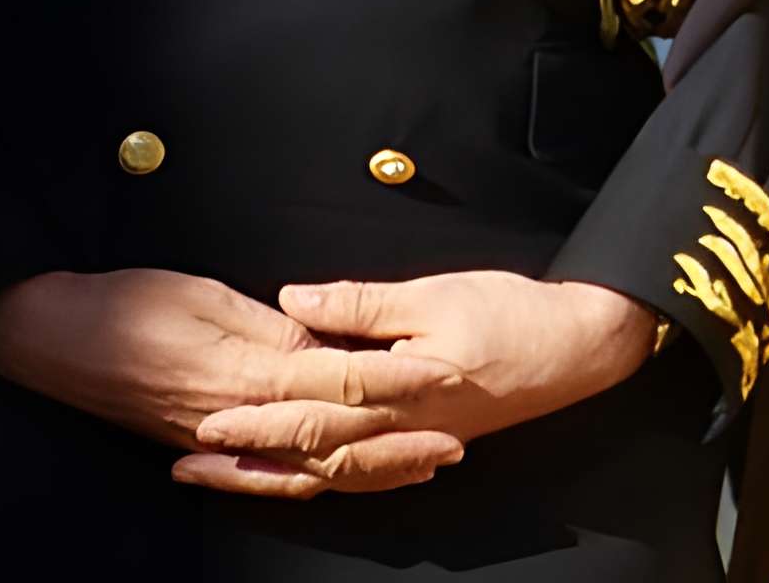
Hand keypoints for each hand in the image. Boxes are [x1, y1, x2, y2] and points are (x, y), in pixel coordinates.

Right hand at [0, 267, 464, 489]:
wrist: (52, 338)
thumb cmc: (125, 304)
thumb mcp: (206, 296)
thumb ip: (272, 328)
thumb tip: (325, 343)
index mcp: (246, 373)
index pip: (334, 383)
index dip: (392, 382)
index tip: (443, 378)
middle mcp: (237, 418)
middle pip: (331, 440)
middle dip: (395, 445)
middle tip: (451, 444)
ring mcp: (218, 439)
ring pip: (305, 467)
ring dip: (366, 470)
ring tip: (418, 468)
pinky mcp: (199, 444)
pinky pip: (266, 475)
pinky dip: (308, 480)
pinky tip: (337, 478)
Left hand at [180, 272, 657, 498]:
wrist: (578, 348)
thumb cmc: (513, 313)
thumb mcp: (439, 292)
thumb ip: (364, 301)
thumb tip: (297, 298)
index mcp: (404, 381)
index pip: (315, 395)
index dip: (259, 404)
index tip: (208, 409)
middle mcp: (402, 422)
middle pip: (311, 444)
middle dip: (249, 451)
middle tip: (190, 455)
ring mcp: (411, 439)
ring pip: (330, 468)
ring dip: (273, 471)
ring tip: (224, 471)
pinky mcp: (421, 441)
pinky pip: (360, 471)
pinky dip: (320, 477)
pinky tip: (294, 476)